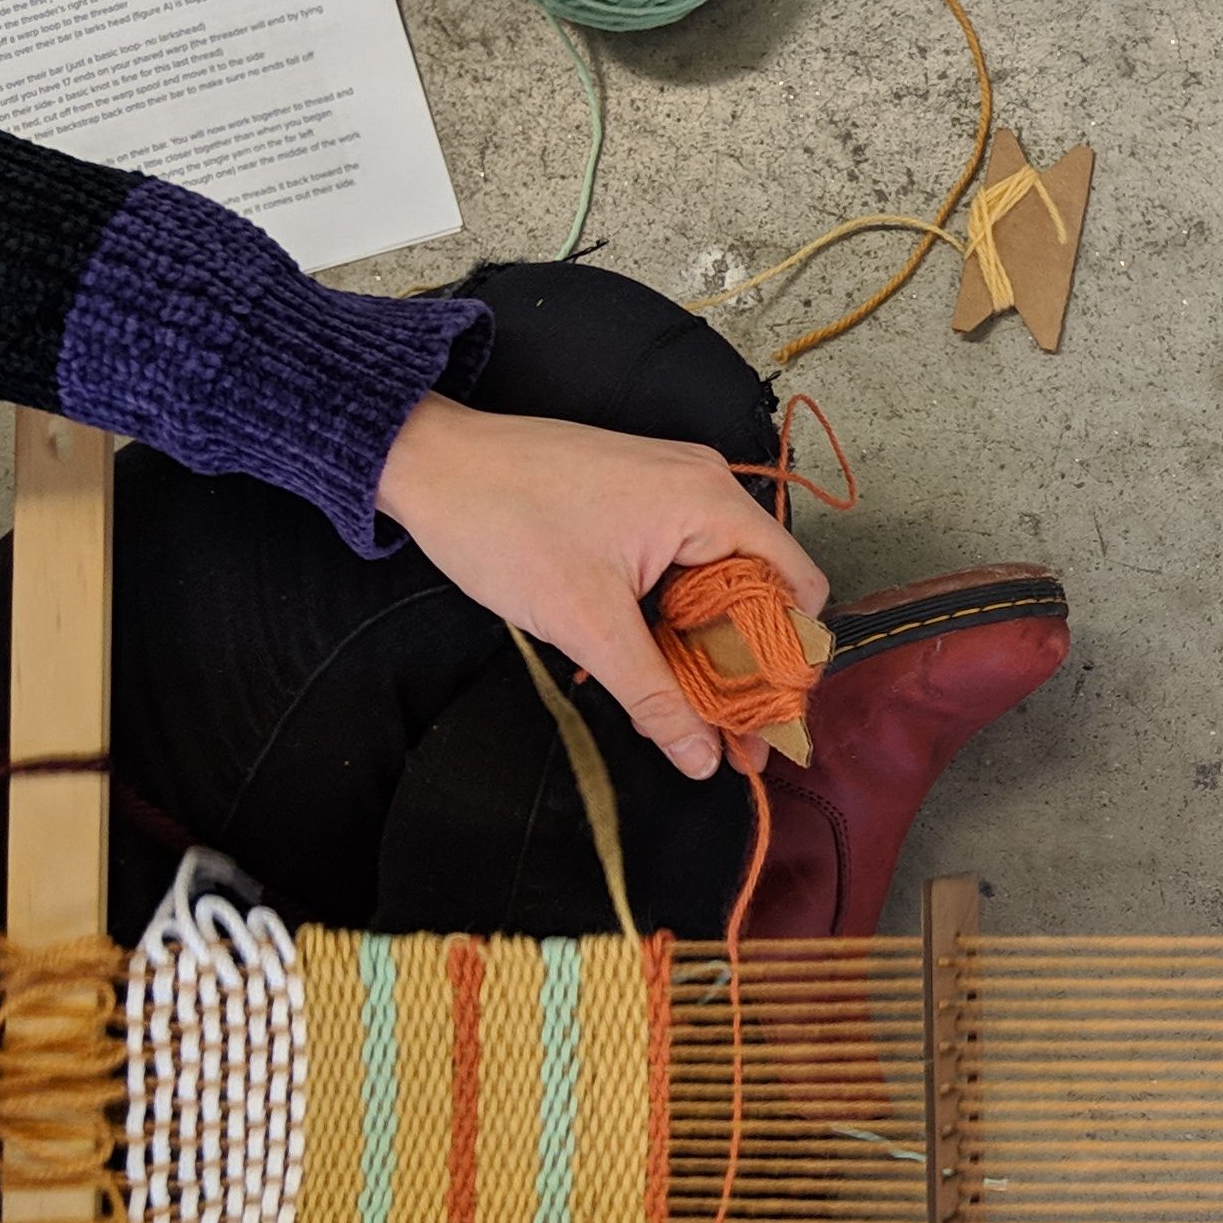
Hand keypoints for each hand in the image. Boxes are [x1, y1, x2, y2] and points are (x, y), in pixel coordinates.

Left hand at [375, 393, 831, 781]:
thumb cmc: (503, 524)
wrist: (425, 460)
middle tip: (727, 736)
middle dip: (745, 666)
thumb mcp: (587, 625)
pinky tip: (650, 656)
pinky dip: (676, 613)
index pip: (797, 591)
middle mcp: (707, 485)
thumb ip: (657, 697)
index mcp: (711, 504)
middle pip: (763, 591)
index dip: (786, 664)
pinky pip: (685, 563)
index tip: (764, 723)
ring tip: (684, 706)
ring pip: (720, 582)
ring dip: (705, 644)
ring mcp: (674, 485)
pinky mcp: (642, 494)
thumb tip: (704, 761)